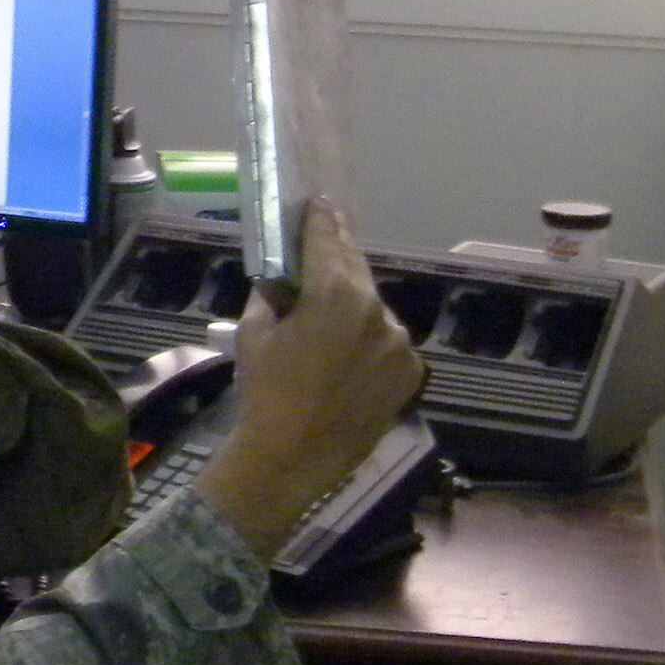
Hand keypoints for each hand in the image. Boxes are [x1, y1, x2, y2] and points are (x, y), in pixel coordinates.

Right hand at [194, 205, 424, 559]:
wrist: (291, 460)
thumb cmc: (263, 392)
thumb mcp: (253, 334)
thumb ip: (271, 296)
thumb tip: (280, 280)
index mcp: (335, 292)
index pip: (328, 238)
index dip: (320, 219)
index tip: (318, 204)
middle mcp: (376, 309)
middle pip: (356, 269)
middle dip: (337, 259)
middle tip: (323, 250)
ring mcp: (399, 343)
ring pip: (374, 310)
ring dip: (354, 307)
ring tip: (331, 324)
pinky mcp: (411, 373)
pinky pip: (388, 344)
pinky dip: (371, 343)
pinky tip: (348, 361)